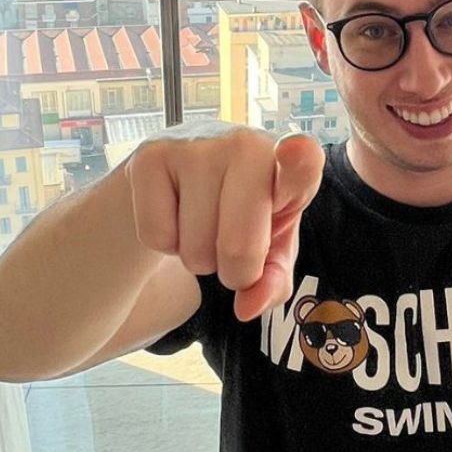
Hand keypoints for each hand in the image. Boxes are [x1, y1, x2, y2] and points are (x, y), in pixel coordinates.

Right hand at [123, 122, 324, 320]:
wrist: (183, 178)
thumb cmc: (243, 213)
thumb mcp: (271, 249)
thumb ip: (273, 281)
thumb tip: (247, 307)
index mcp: (292, 165)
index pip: (301, 162)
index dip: (299, 159)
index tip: (296, 149)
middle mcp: (246, 144)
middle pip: (239, 248)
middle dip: (235, 271)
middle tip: (233, 247)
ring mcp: (196, 145)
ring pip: (195, 250)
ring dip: (198, 257)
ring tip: (202, 223)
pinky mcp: (151, 156)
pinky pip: (157, 237)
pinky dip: (165, 243)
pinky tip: (174, 213)